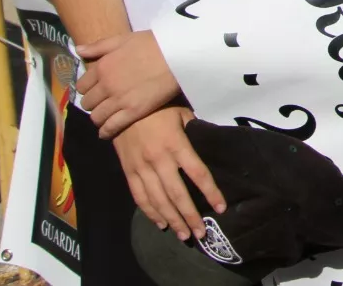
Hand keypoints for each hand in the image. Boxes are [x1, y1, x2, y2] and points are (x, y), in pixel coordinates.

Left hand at [75, 31, 181, 138]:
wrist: (177, 55)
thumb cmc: (152, 43)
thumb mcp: (122, 39)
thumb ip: (98, 46)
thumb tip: (78, 50)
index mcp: (102, 67)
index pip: (82, 85)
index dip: (88, 89)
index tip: (95, 90)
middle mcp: (106, 85)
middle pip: (88, 102)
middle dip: (92, 104)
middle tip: (101, 103)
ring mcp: (118, 100)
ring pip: (96, 116)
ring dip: (98, 118)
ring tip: (105, 117)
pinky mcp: (133, 112)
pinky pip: (111, 127)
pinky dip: (106, 131)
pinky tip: (106, 132)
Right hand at [113, 106, 225, 241]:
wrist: (122, 106)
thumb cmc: (158, 107)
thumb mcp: (182, 114)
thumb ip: (195, 132)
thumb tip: (210, 145)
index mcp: (177, 145)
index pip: (198, 174)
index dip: (211, 192)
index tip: (220, 208)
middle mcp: (159, 160)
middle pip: (178, 195)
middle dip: (190, 217)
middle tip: (201, 234)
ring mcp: (142, 168)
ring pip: (158, 201)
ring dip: (172, 220)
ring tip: (183, 235)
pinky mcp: (129, 172)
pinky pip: (140, 197)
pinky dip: (150, 213)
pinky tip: (161, 224)